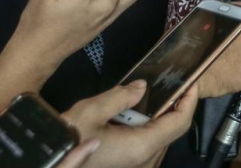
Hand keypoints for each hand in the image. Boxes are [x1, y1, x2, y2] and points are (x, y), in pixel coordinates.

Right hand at [62, 80, 197, 167]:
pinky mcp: (125, 164)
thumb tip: (142, 87)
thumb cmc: (68, 138)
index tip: (192, 81)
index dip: (189, 101)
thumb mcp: (92, 110)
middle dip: (175, 106)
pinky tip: (136, 113)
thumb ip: (121, 96)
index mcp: (142, 147)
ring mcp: (135, 165)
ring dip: (160, 117)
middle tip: (173, 82)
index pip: (179, 123)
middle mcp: (144, 160)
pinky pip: (146, 145)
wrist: (48, 161)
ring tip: (155, 94)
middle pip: (172, 131)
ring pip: (160, 139)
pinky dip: (147, 127)